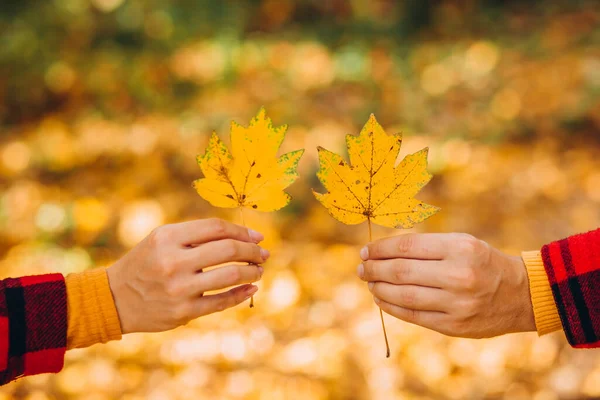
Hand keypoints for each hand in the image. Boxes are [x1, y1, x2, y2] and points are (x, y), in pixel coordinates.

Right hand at [106, 218, 267, 333]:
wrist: (115, 298)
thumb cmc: (146, 262)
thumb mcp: (162, 239)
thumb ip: (196, 235)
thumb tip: (242, 236)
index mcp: (168, 237)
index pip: (216, 228)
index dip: (242, 231)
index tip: (257, 237)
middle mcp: (173, 261)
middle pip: (227, 250)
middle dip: (252, 251)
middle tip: (263, 254)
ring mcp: (179, 288)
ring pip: (229, 276)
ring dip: (251, 272)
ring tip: (258, 270)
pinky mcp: (183, 311)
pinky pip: (221, 301)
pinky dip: (241, 293)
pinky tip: (251, 288)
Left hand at [357, 233, 534, 337]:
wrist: (519, 294)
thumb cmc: (481, 262)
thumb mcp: (461, 243)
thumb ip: (426, 246)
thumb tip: (382, 252)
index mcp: (459, 248)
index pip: (407, 247)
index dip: (380, 249)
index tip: (366, 251)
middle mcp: (458, 275)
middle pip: (401, 272)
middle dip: (374, 270)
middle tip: (362, 268)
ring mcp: (456, 303)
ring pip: (403, 296)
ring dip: (379, 289)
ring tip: (369, 283)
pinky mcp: (453, 326)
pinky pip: (413, 316)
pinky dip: (392, 307)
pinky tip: (381, 299)